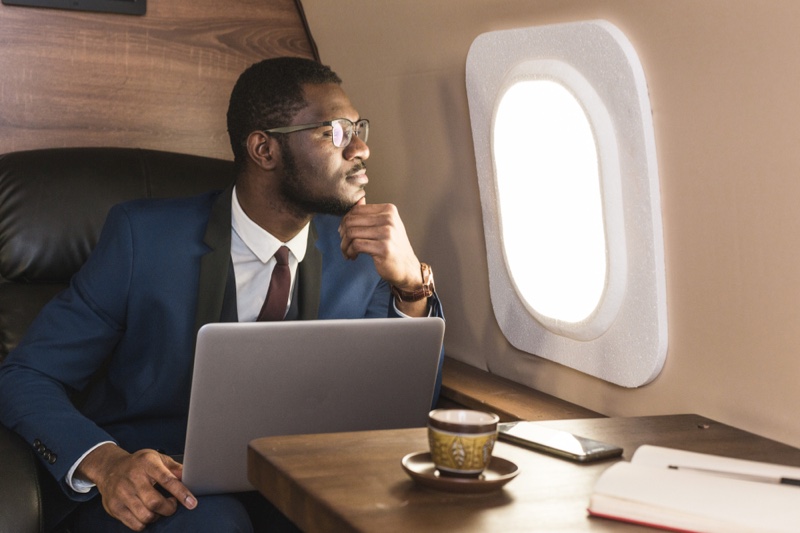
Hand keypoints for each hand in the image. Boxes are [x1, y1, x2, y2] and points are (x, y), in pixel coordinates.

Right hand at [76, 443, 196, 530]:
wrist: (109, 468)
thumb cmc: (138, 464)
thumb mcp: (157, 458)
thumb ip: (174, 468)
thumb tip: (191, 476)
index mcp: (147, 464)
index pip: (167, 480)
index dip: (181, 492)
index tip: (192, 502)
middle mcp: (133, 478)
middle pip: (155, 502)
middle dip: (169, 508)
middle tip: (172, 504)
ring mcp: (122, 494)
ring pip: (145, 516)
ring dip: (158, 516)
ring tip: (159, 508)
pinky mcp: (114, 507)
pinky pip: (135, 524)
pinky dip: (145, 523)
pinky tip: (147, 513)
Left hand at [339, 198, 428, 316]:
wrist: (407, 267)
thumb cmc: (394, 247)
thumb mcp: (386, 225)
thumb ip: (372, 213)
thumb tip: (359, 199)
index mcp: (389, 210)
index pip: (357, 209)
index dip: (345, 221)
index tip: (344, 232)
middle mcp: (389, 219)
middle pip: (352, 220)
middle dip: (343, 234)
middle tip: (344, 243)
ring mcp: (387, 233)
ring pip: (352, 233)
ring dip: (345, 245)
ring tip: (347, 251)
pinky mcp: (383, 248)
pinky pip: (356, 245)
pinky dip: (350, 252)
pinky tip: (352, 256)